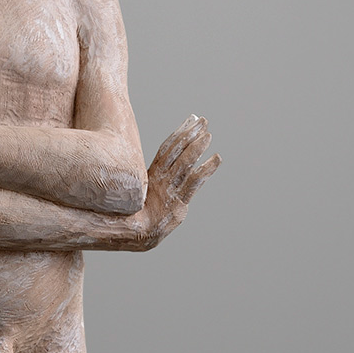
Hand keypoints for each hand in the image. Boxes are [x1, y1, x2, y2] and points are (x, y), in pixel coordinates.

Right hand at [128, 116, 220, 249]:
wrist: (136, 233)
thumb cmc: (139, 214)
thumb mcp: (145, 192)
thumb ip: (155, 179)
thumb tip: (159, 167)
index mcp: (152, 174)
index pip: (167, 148)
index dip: (180, 133)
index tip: (191, 119)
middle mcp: (161, 178)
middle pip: (176, 150)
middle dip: (190, 134)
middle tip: (203, 120)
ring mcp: (170, 189)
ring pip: (184, 163)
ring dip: (197, 147)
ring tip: (208, 135)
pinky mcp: (179, 201)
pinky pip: (194, 182)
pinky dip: (206, 169)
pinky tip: (217, 159)